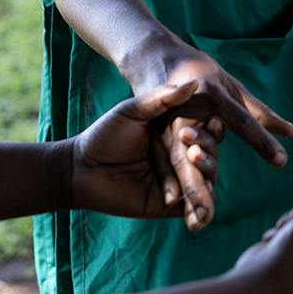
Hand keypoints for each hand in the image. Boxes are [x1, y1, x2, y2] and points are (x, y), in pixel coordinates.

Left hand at [70, 82, 224, 230]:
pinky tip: (203, 208)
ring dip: (206, 175)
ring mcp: (177, 182)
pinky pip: (192, 209)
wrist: (80, 169)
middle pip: (210, 157)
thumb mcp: (132, 111)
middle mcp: (181, 158)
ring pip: (206, 182)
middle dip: (208, 152)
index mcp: (176, 134)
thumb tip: (194, 83)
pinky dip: (202, 209)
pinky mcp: (170, 206)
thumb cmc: (105, 135)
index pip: (205, 133)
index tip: (211, 122)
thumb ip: (162, 99)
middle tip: (191, 148)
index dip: (212, 130)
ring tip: (193, 162)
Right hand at [125, 46, 292, 227]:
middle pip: (202, 145)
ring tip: (199, 215)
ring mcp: (166, 119)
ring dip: (188, 188)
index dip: (262, 140)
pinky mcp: (152, 130)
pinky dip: (167, 180)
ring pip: (178, 157)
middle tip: (220, 208)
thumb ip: (260, 113)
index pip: (243, 121)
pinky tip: (172, 203)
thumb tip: (291, 132)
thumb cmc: (203, 74)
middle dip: (209, 178)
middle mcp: (189, 107)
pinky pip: (160, 159)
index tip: (282, 161)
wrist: (156, 57)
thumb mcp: (233, 88)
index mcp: (214, 93)